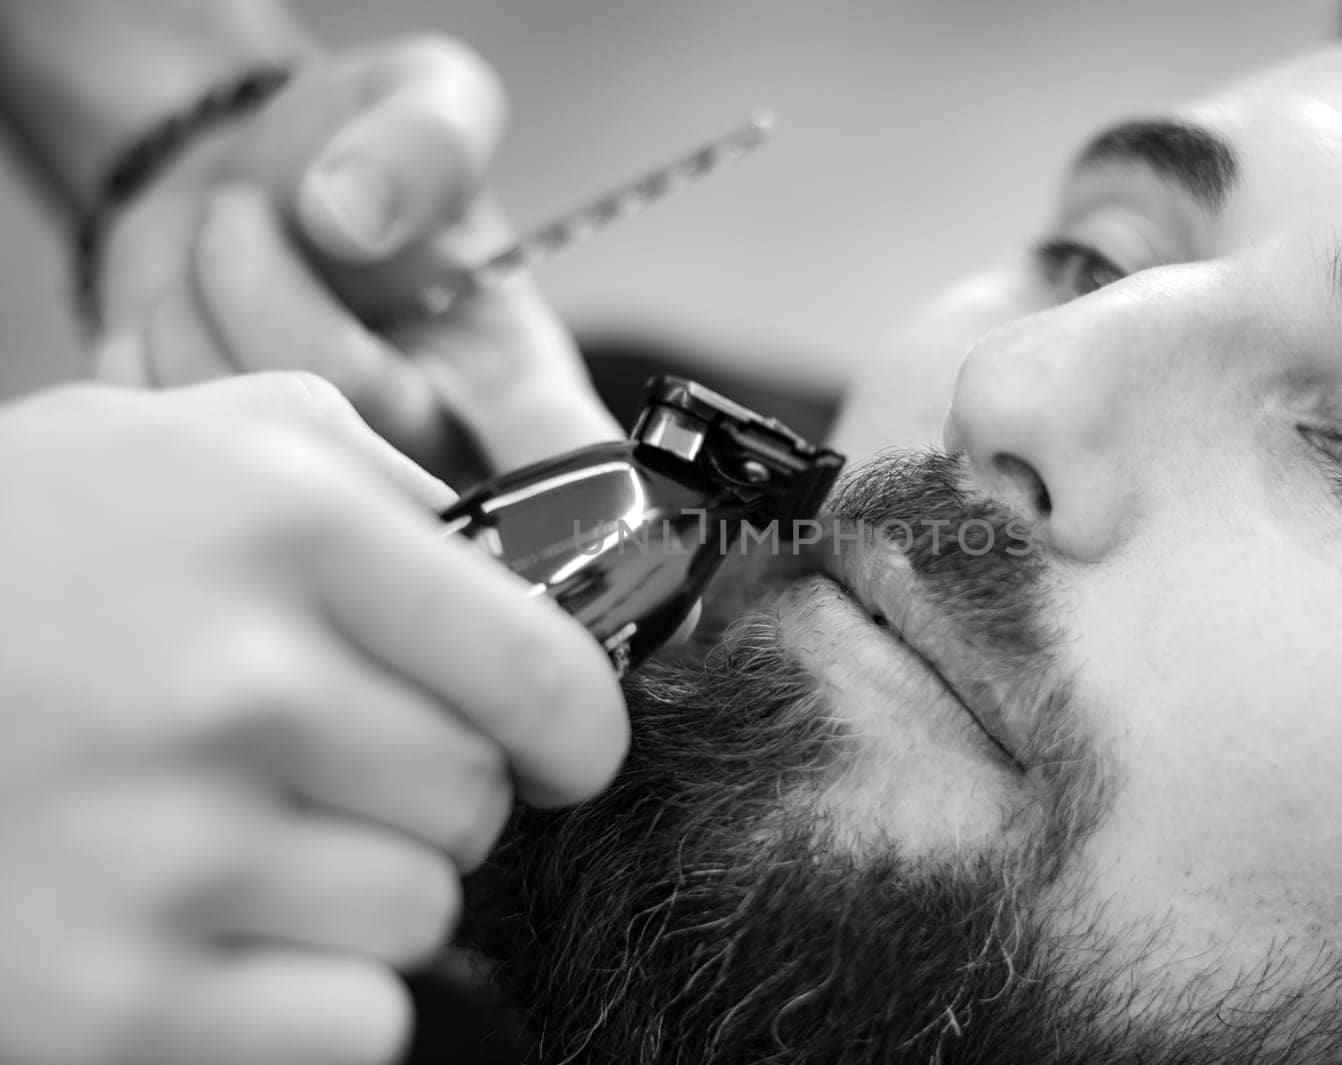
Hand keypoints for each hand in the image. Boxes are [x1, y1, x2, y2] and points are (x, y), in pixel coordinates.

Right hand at [0, 374, 625, 1064]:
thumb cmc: (19, 548)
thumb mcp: (191, 438)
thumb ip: (368, 477)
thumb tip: (520, 568)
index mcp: (283, 526)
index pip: (543, 671)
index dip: (575, 726)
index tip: (561, 746)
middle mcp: (231, 685)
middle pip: (475, 801)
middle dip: (429, 791)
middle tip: (327, 765)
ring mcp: (164, 851)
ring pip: (418, 916)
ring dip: (363, 885)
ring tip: (244, 829)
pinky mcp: (105, 996)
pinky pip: (353, 1025)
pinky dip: (316, 991)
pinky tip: (224, 921)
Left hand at [90, 34, 619, 482]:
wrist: (220, 170)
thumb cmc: (351, 152)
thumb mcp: (426, 98)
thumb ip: (428, 138)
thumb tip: (351, 217)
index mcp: (517, 391)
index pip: (571, 494)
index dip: (548, 503)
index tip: (466, 429)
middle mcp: (427, 459)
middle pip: (367, 453)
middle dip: (276, 310)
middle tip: (253, 212)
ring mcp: (321, 484)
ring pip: (254, 445)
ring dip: (197, 308)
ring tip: (223, 243)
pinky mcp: (220, 489)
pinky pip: (171, 446)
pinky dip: (146, 348)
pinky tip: (182, 309)